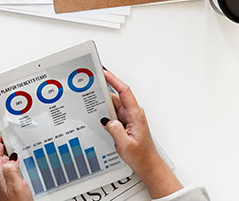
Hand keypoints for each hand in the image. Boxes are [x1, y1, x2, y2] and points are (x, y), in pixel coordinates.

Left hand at [0, 135, 31, 200]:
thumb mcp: (17, 184)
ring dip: (13, 151)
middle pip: (0, 147)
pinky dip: (14, 158)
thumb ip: (12, 167)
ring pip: (5, 154)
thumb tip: (11, 155)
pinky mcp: (4, 174)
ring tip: (22, 149)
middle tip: (20, 139)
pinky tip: (21, 160)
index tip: (9, 127)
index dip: (3, 133)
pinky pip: (8, 161)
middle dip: (10, 143)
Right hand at [101, 69, 181, 197]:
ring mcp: (128, 117)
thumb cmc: (141, 155)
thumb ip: (115, 131)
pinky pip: (112, 113)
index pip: (125, 92)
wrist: (147, 164)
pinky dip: (104, 112)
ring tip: (91, 103)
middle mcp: (133, 113)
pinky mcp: (123, 122)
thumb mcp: (125, 145)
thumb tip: (106, 120)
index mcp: (136, 115)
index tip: (104, 73)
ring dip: (102, 104)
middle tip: (90, 86)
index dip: (114, 80)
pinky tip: (98, 115)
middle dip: (103, 91)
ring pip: (112, 105)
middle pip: (115, 96)